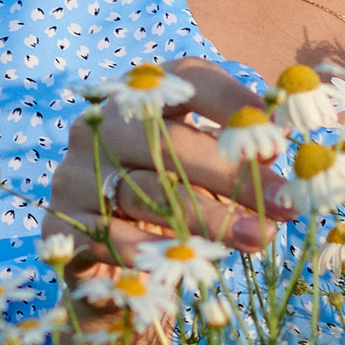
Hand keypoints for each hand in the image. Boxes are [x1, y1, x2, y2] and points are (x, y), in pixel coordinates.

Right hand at [41, 65, 287, 268]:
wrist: (107, 264)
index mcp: (141, 95)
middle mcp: (101, 125)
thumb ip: (237, 153)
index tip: (280, 140)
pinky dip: (155, 252)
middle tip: (284, 205)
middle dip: (234, 175)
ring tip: (259, 238)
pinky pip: (112, 237)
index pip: (189, 78)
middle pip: (170, 141)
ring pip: (147, 193)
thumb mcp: (206, 171)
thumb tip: (280, 149)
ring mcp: (74, 174)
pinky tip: (194, 266)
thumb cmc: (172, 201)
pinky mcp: (60, 223)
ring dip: (210, 219)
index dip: (235, 103)